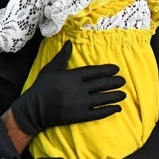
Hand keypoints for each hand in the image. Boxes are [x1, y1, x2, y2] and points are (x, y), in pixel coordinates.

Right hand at [9, 41, 125, 135]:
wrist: (35, 109)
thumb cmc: (41, 87)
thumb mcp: (50, 69)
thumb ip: (62, 56)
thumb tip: (69, 42)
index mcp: (73, 76)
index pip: (95, 72)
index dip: (107, 70)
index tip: (116, 69)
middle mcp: (80, 89)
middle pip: (101, 84)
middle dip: (114, 82)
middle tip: (123, 81)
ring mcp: (81, 103)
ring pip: (103, 98)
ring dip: (114, 96)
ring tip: (123, 94)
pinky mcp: (81, 116)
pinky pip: (98, 113)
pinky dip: (109, 110)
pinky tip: (117, 108)